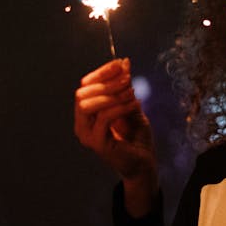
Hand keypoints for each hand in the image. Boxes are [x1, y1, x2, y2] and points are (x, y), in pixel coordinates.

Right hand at [74, 58, 157, 215]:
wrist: (144, 163)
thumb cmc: (136, 136)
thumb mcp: (131, 105)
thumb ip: (125, 87)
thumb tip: (123, 62)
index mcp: (86, 113)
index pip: (85, 85)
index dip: (101, 72)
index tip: (120, 64)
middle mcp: (81, 123)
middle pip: (82, 93)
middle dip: (105, 82)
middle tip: (127, 79)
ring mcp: (86, 134)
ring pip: (88, 105)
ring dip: (112, 94)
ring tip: (132, 92)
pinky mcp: (97, 143)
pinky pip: (103, 118)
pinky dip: (119, 107)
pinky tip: (134, 104)